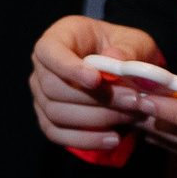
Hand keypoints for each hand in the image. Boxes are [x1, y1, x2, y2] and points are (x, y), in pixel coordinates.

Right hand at [30, 15, 163, 151]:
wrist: (124, 71)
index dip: (68, 68)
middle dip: (94, 99)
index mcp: (59, 37)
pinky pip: (57, 134)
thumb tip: (114, 60)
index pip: (48, 51)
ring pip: (55, 113)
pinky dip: (84, 140)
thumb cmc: (125, 49)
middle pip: (52, 87)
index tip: (96, 80)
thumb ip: (129, 49)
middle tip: (132, 101)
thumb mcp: (135, 41)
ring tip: (130, 117)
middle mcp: (43, 66)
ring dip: (96, 119)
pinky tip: (112, 139)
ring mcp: (41, 94)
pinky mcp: (48, 118)